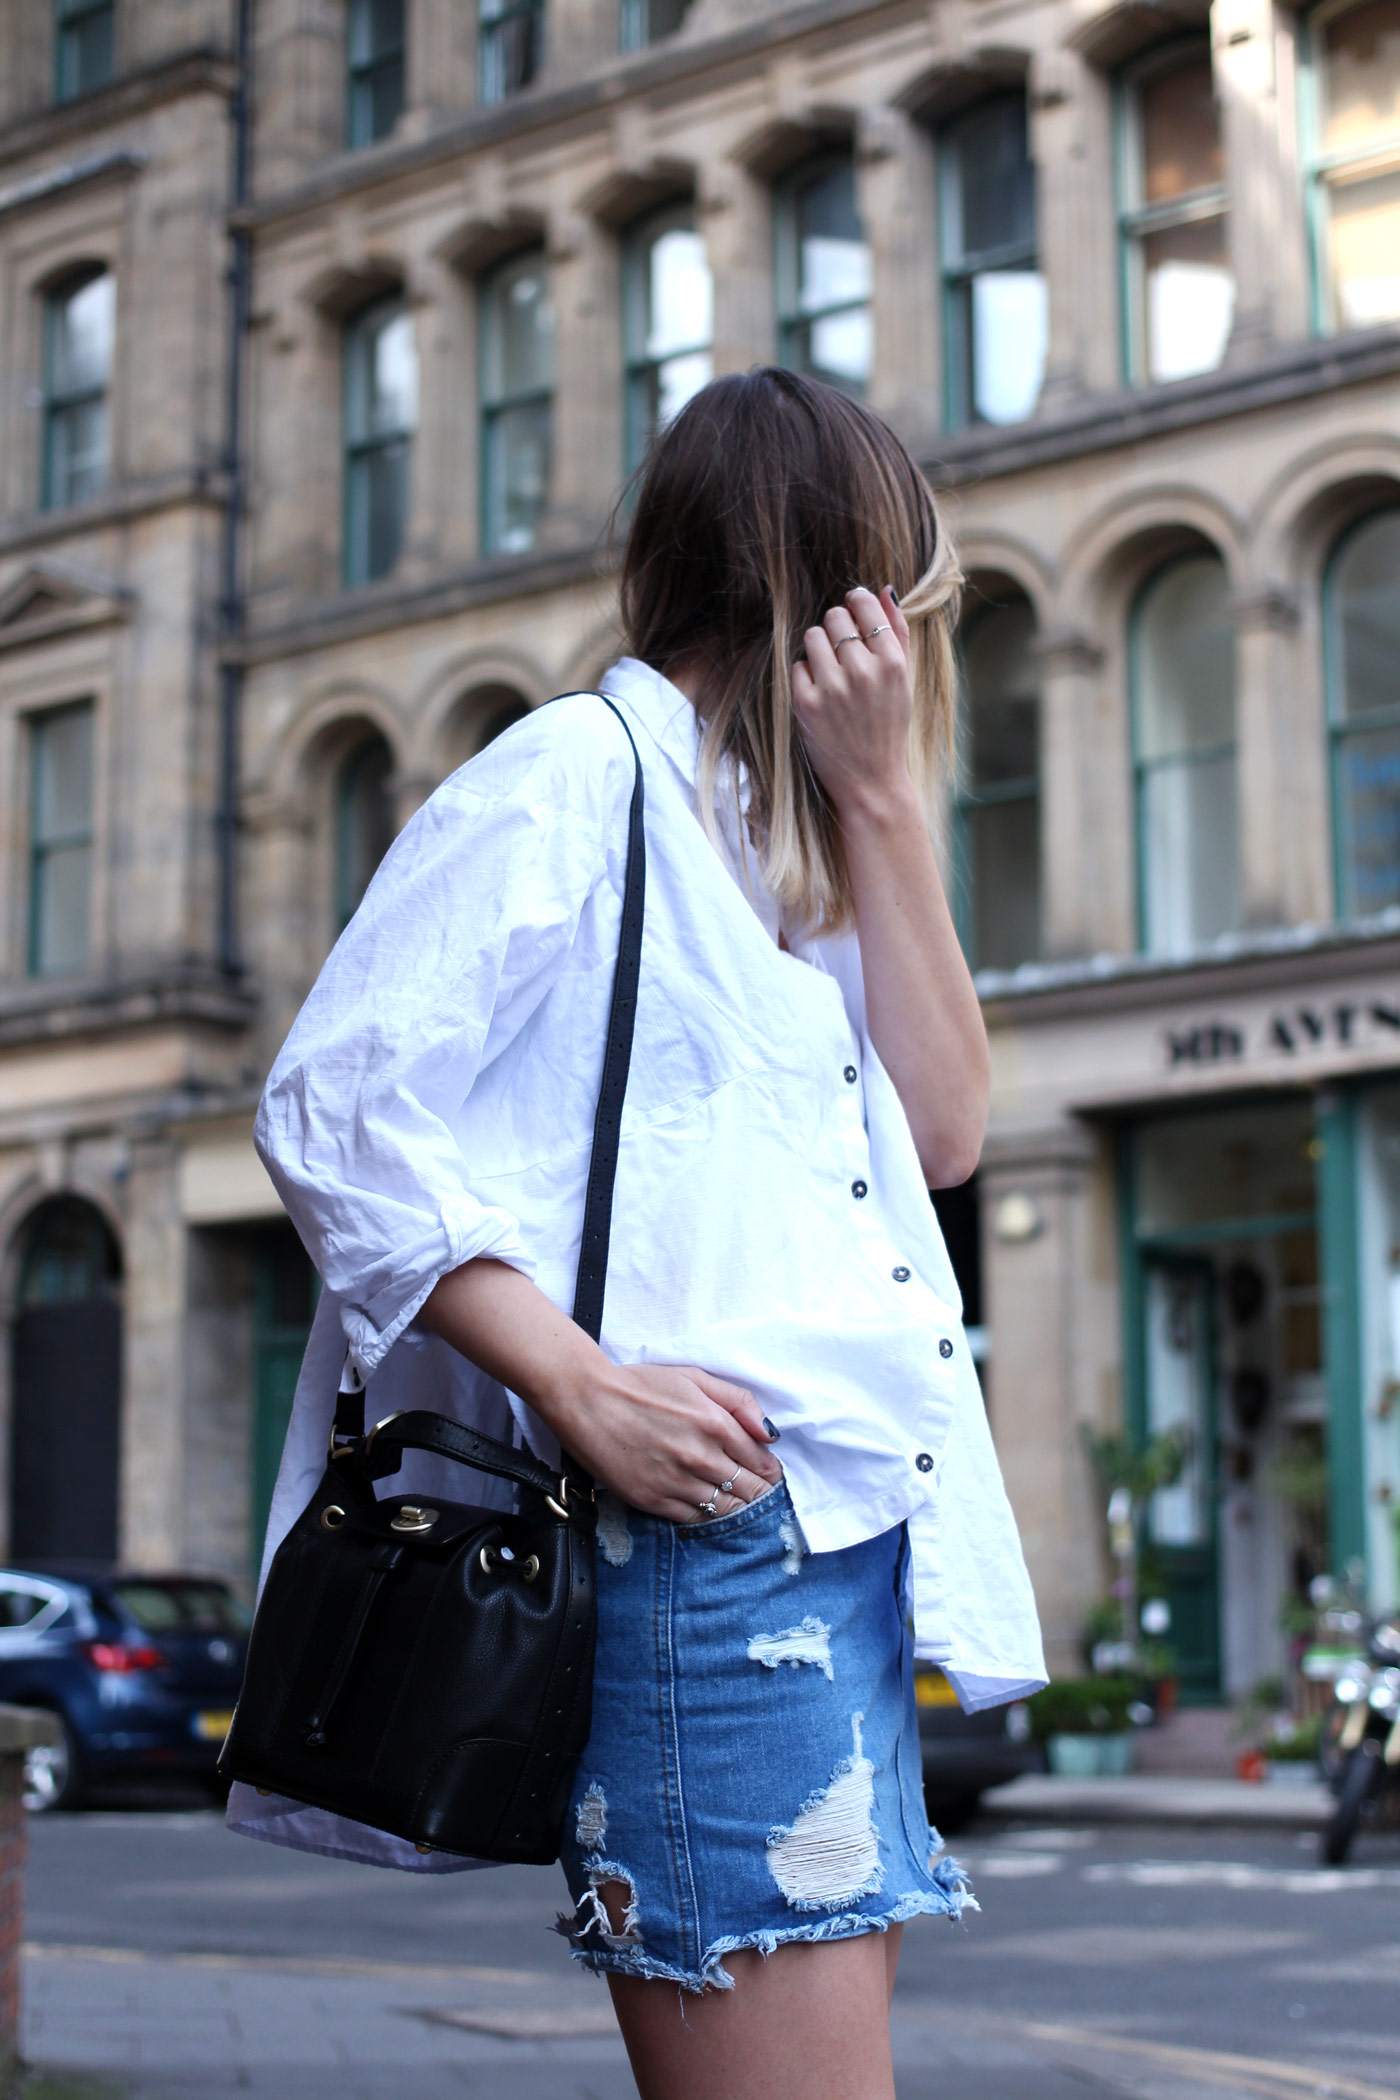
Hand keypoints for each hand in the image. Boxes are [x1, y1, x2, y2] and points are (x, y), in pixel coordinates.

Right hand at [551, 1361, 783, 1522]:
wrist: (587, 1401)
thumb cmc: (640, 1386)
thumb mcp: (694, 1378)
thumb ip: (739, 1401)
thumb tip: (769, 1434)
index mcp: (715, 1423)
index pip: (760, 1461)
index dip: (769, 1472)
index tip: (770, 1475)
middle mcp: (701, 1456)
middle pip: (748, 1489)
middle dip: (759, 1493)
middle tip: (760, 1494)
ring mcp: (677, 1482)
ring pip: (724, 1509)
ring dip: (737, 1508)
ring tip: (739, 1504)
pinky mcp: (653, 1500)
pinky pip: (693, 1518)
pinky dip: (706, 1516)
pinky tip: (708, 1509)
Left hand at [791, 584, 913, 818]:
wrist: (872, 781)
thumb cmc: (889, 727)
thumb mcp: (905, 680)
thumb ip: (897, 632)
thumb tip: (885, 589)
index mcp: (892, 662)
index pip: (863, 605)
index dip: (855, 602)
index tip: (852, 608)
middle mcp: (863, 671)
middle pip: (834, 617)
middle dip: (836, 628)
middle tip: (841, 651)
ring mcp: (832, 688)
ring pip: (813, 636)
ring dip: (818, 648)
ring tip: (830, 671)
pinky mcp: (806, 704)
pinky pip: (797, 666)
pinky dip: (806, 676)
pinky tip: (820, 693)